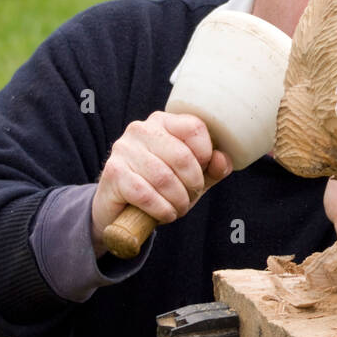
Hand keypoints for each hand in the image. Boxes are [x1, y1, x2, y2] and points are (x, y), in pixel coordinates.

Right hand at [91, 112, 231, 256]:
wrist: (119, 208)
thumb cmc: (160, 188)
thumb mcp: (191, 178)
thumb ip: (212, 169)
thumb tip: (222, 160)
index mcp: (163, 122)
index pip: (195, 128)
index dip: (206, 156)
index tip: (201, 174)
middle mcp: (141, 129)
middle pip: (182, 156)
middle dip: (193, 185)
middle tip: (189, 198)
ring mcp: (124, 149)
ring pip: (164, 178)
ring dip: (177, 201)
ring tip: (177, 208)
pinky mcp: (113, 172)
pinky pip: (145, 194)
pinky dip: (161, 210)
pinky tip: (164, 214)